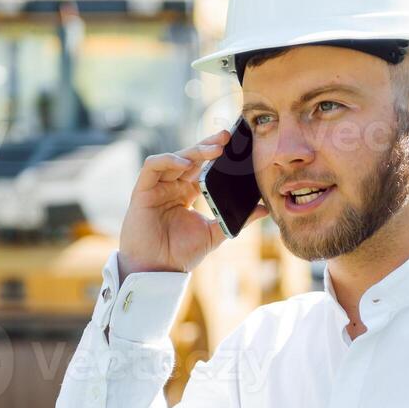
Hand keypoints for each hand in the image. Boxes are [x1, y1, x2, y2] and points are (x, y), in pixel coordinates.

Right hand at [117, 129, 262, 276]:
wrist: (158, 270)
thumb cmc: (181, 253)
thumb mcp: (215, 233)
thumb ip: (237, 220)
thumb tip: (265, 210)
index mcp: (188, 192)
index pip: (204, 166)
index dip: (217, 154)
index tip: (237, 146)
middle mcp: (172, 186)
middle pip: (191, 157)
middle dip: (208, 145)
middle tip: (227, 137)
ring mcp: (157, 187)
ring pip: (175, 158)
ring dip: (194, 151)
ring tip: (214, 150)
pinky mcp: (142, 190)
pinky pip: (153, 167)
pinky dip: (168, 160)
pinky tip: (185, 163)